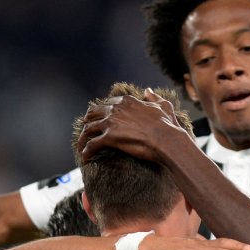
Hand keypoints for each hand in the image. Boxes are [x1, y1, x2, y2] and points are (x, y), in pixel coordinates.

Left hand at [78, 89, 192, 165]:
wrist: (168, 140)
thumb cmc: (168, 126)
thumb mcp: (163, 106)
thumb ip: (154, 97)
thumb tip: (147, 90)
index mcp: (128, 101)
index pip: (108, 104)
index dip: (103, 111)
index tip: (100, 118)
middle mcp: (116, 109)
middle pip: (93, 113)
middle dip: (88, 121)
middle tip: (86, 130)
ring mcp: (111, 123)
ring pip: (88, 129)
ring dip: (83, 138)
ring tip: (82, 147)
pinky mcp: (110, 138)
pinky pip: (91, 145)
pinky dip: (86, 152)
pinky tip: (85, 158)